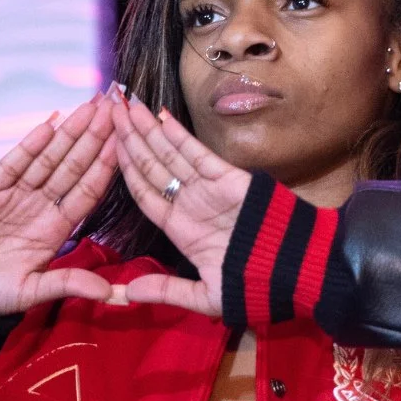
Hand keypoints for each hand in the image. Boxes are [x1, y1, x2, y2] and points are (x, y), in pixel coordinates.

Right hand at [0, 94, 118, 314]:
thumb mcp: (33, 291)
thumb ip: (68, 284)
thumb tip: (110, 294)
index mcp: (57, 228)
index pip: (87, 192)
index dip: (105, 168)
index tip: (124, 144)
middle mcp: (41, 205)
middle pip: (73, 167)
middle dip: (93, 139)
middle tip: (113, 110)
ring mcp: (17, 194)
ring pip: (48, 159)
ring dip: (68, 133)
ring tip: (89, 108)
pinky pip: (13, 163)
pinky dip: (30, 145)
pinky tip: (49, 125)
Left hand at [110, 93, 249, 316]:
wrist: (298, 274)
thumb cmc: (254, 287)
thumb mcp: (206, 297)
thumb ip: (168, 291)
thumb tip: (126, 293)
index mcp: (179, 229)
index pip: (144, 193)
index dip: (124, 169)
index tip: (103, 146)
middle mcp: (189, 203)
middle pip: (151, 165)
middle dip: (129, 138)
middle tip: (108, 108)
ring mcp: (207, 188)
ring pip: (169, 154)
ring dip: (146, 129)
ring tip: (124, 103)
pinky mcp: (227, 177)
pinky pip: (197, 154)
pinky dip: (178, 135)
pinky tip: (158, 116)